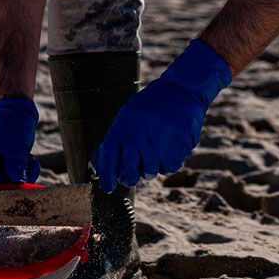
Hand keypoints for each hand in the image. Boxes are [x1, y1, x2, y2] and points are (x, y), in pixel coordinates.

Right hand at [0, 97, 40, 183]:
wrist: (16, 115)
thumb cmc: (14, 127)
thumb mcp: (16, 146)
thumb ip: (15, 165)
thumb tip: (17, 184)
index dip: (6, 187)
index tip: (22, 186)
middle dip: (18, 179)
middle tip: (29, 164)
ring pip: (9, 184)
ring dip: (24, 174)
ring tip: (29, 158)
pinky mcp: (1, 172)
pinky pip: (14, 180)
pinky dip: (25, 173)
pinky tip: (29, 160)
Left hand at [93, 40, 231, 192]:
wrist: (180, 90)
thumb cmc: (151, 106)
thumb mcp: (127, 118)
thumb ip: (115, 142)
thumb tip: (98, 167)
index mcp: (121, 128)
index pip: (107, 157)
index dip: (106, 175)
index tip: (107, 188)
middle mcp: (137, 136)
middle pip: (129, 172)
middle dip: (130, 178)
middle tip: (133, 175)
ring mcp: (156, 142)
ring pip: (150, 172)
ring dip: (152, 167)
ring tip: (156, 150)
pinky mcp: (175, 146)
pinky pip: (168, 168)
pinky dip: (169, 162)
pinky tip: (169, 148)